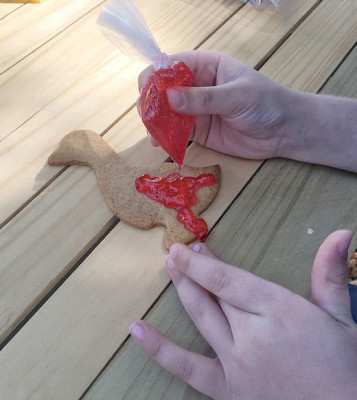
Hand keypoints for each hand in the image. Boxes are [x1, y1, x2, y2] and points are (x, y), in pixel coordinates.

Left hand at [130, 230, 356, 398]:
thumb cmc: (343, 364)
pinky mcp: (227, 391)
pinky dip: (159, 350)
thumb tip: (343, 231)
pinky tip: (136, 331)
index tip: (187, 246)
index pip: (229, 281)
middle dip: (194, 270)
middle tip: (179, 252)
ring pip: (201, 319)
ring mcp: (236, 364)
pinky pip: (187, 369)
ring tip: (169, 269)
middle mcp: (252, 336)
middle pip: (214, 295)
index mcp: (279, 312)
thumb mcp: (339, 315)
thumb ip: (331, 273)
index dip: (204, 262)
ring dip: (182, 290)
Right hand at [138, 50, 356, 171]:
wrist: (284, 132)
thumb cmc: (266, 104)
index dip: (156, 76)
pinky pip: (177, 132)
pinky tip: (160, 144)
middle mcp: (197, 86)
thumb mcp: (236, 96)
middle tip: (148, 117)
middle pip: (164, 90)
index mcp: (207, 66)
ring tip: (152, 135)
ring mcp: (196, 110)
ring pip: (167, 113)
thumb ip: (204, 98)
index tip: (147, 91)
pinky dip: (166, 137)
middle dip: (152, 102)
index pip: (173, 65)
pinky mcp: (199, 131)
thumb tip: (170, 97)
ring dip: (156, 122)